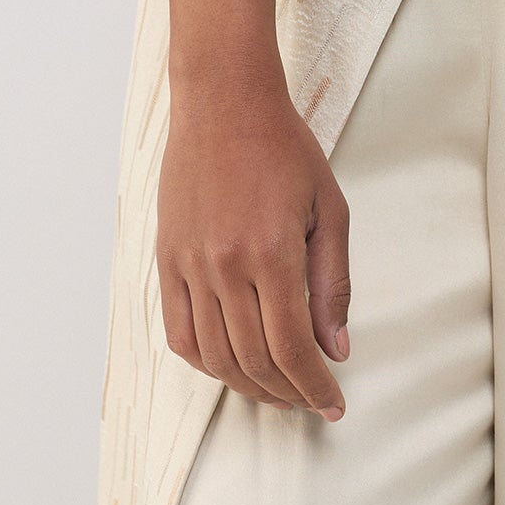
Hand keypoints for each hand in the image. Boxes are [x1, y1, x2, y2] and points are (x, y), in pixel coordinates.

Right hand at [159, 0, 350, 417]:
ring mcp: (190, 266)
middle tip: (311, 400)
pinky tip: (230, 365)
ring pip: (215, 357)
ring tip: (277, 390)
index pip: (293, 348)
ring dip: (248, 386)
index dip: (315, 386)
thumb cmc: (284, 148)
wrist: (224, 101)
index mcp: (272, 253)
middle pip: (255, 361)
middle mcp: (225, 267)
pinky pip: (178, 333)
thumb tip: (337, 347)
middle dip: (289, 392)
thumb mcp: (329, 208)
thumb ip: (333, 283)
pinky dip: (205, 362)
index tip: (334, 403)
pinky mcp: (166, 261)